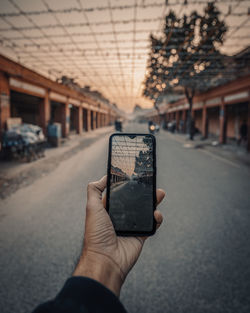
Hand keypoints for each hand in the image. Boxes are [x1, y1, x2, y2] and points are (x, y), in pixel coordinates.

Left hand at [73, 176, 164, 295]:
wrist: (106, 259)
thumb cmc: (96, 234)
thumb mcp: (92, 207)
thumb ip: (94, 190)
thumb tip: (103, 177)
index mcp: (109, 209)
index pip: (121, 194)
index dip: (128, 185)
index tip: (136, 176)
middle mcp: (121, 217)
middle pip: (136, 201)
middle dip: (145, 192)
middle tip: (152, 184)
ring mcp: (132, 226)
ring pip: (146, 211)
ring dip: (154, 202)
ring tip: (160, 194)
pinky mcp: (141, 235)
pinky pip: (152, 225)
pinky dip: (157, 219)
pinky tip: (156, 214)